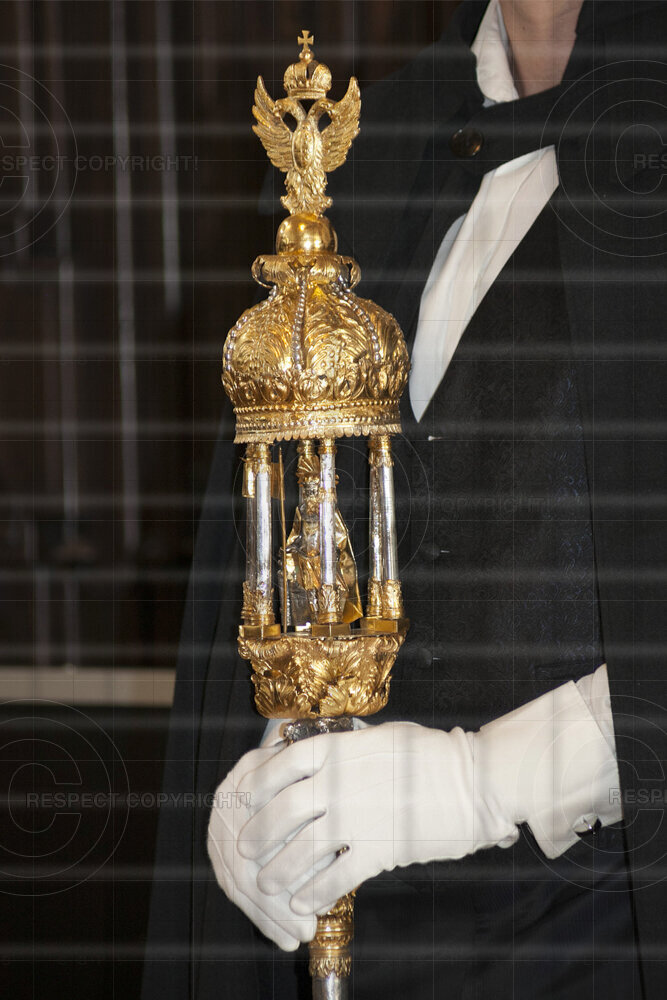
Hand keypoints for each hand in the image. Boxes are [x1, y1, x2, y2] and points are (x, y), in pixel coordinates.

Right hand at [207, 743, 316, 950]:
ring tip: (297, 938)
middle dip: (278, 904)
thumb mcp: (317, 787)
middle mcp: (230, 798)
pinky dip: (260, 914)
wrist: (288, 759)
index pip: (268, 833)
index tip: (324, 898)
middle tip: (307, 930)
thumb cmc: (315, 776)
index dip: (295, 869)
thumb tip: (328, 883)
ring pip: (238, 879)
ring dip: (269, 915)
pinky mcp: (217, 844)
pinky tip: (282, 936)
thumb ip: (317, 824)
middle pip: (247, 862)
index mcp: (254, 775)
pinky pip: (232, 885)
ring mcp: (220, 821)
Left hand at [237, 682, 618, 918]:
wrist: (473, 781)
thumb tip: (320, 757)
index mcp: (338, 749)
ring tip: (266, 884)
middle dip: (258, 835)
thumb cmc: (431, 754)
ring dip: (278, 871)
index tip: (243, 799)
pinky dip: (314, 894)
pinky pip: (334, 878)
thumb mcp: (380, 737)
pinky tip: (303, 904)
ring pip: (300, 850)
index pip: (279, 766)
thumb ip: (347, 749)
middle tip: (245, 850)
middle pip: (281, 812)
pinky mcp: (377, 851)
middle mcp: (338, 783)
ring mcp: (356, 818)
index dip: (256, 785)